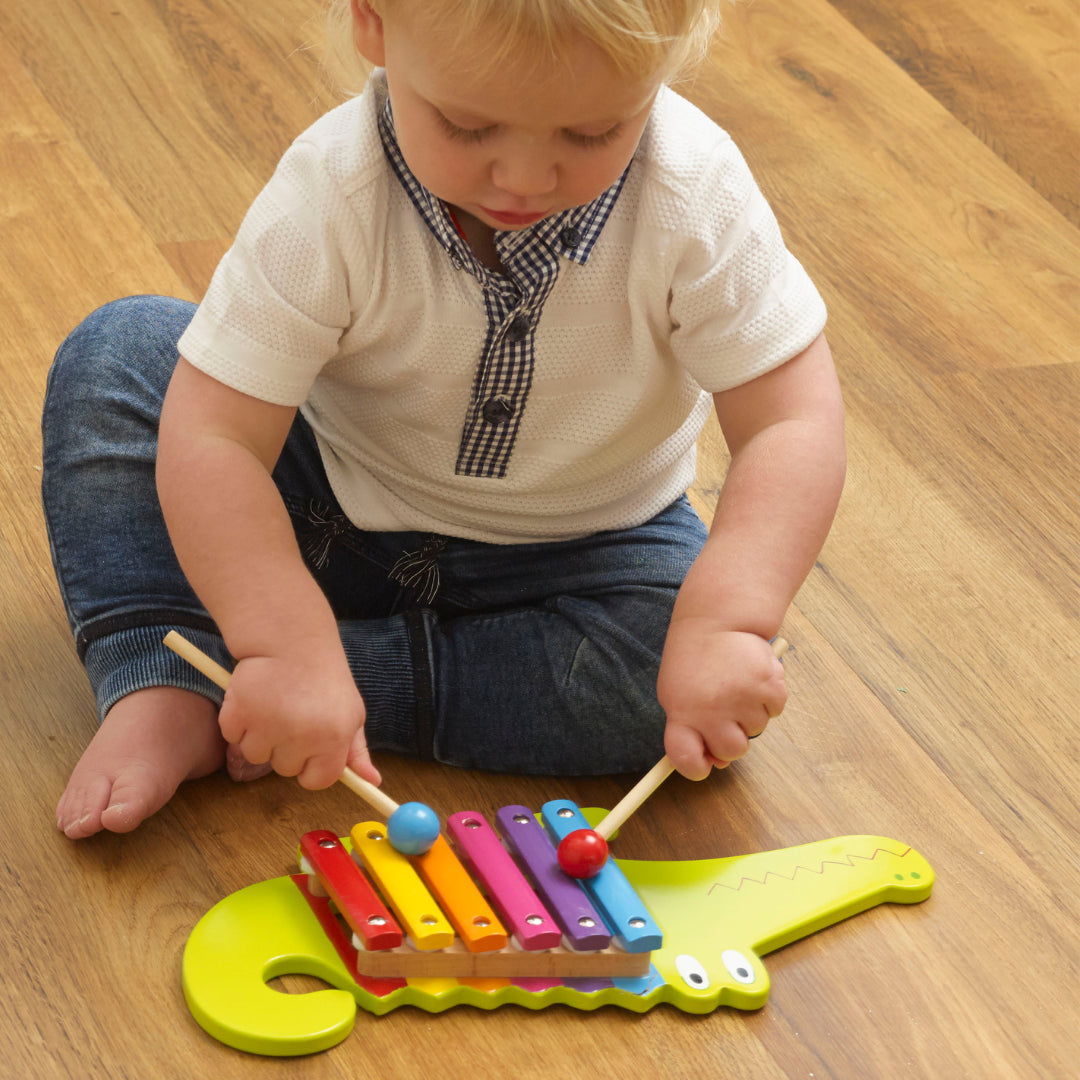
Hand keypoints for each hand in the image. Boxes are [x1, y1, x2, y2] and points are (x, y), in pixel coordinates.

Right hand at [217, 643, 378, 789]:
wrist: (291, 638)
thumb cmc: (324, 679)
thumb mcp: (351, 712)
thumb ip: (356, 751)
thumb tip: (373, 782)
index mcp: (335, 737)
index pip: (317, 781)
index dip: (310, 767)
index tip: (309, 749)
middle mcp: (302, 735)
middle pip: (284, 769)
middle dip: (285, 746)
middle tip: (293, 713)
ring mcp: (268, 725)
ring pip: (255, 755)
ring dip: (260, 734)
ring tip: (274, 703)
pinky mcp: (238, 713)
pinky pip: (233, 736)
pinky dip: (238, 720)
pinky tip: (255, 697)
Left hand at [657, 623, 785, 780]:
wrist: (718, 619)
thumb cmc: (694, 660)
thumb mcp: (677, 692)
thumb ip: (692, 728)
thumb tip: (717, 762)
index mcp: (682, 712)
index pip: (685, 758)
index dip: (695, 768)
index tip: (703, 763)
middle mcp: (712, 709)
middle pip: (732, 752)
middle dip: (731, 737)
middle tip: (725, 710)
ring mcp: (743, 699)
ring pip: (756, 730)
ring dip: (749, 713)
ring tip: (735, 683)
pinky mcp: (769, 687)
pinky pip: (774, 711)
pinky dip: (767, 698)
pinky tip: (752, 677)